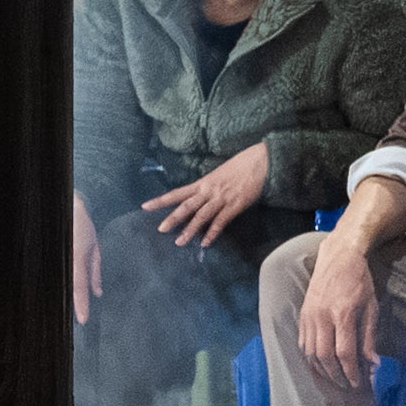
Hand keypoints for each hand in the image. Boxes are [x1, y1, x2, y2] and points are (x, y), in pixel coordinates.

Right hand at [70, 190, 100, 328]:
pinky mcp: (51, 258)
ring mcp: (57, 259)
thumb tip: (98, 293)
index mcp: (77, 258)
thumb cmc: (82, 226)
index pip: (80, 286)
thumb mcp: (94, 247)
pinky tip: (59, 295)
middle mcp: (66, 260)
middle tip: (76, 321)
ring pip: (61, 283)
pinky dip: (60, 285)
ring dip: (64, 296)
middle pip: (68, 288)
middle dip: (72, 304)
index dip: (81, 304)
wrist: (65, 206)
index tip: (83, 320)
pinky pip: (57, 275)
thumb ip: (95, 270)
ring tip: (64, 312)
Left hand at [142, 144, 275, 253]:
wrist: (260, 162)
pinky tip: (205, 243)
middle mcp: (208, 191)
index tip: (145, 206)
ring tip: (179, 242)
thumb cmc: (240, 166)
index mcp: (203, 182)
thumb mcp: (219, 174)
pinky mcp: (235, 205)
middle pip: (186, 206)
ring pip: (201, 216)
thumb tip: (200, 198)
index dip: (161, 200)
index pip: (177, 193)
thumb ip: (208, 187)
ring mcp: (221, 198)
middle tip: (160, 229)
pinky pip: (221, 221)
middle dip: (172, 218)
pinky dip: (212, 232)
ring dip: (190, 230)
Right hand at [292, 244, 380, 379]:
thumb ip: (369, 337)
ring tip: (335, 378)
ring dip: (323, 370)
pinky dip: (311, 357)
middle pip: (325, 357)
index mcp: (342, 314)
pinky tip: (322, 363)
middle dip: (336, 376)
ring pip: (311, 353)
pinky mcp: (303, 315)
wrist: (339, 257)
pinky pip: (303, 343)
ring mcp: (309, 316)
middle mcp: (322, 316)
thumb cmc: (360, 281)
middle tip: (347, 385)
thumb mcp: (371, 307)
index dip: (351, 372)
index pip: (344, 353)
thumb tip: (373, 364)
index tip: (359, 383)